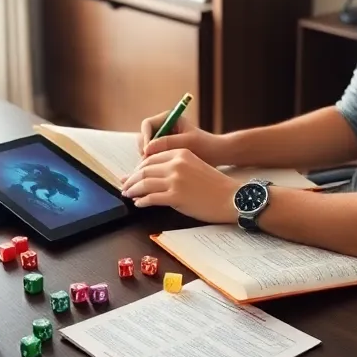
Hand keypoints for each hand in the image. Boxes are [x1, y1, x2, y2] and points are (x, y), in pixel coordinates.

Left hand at [121, 148, 237, 223]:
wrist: (231, 197)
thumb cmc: (214, 184)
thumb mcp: (194, 165)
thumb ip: (174, 166)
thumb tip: (152, 174)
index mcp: (180, 153)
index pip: (150, 158)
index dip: (137, 168)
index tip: (131, 175)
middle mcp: (176, 164)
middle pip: (144, 170)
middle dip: (131, 179)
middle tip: (124, 186)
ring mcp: (175, 180)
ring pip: (144, 183)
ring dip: (133, 190)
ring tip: (128, 195)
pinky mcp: (175, 196)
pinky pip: (151, 198)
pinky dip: (142, 201)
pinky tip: (139, 203)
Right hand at [137, 110, 229, 164]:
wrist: (218, 155)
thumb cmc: (206, 146)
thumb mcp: (187, 143)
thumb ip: (167, 143)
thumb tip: (147, 149)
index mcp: (169, 118)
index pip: (147, 125)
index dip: (145, 138)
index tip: (148, 152)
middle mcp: (164, 127)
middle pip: (144, 137)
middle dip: (145, 149)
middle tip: (149, 162)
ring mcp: (163, 139)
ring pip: (147, 148)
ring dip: (148, 158)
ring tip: (156, 168)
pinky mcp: (165, 151)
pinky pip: (152, 156)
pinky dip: (153, 163)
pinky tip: (159, 171)